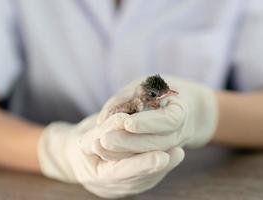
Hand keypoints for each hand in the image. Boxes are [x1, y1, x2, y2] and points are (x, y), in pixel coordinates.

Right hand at [38, 114, 184, 197]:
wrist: (76, 157)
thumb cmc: (81, 143)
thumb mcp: (86, 135)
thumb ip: (104, 129)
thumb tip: (125, 120)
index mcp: (96, 174)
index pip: (120, 172)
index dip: (141, 164)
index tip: (161, 155)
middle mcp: (110, 186)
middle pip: (138, 179)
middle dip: (159, 166)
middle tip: (178, 153)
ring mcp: (121, 187)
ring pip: (145, 180)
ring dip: (163, 167)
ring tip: (179, 152)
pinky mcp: (130, 184)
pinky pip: (147, 178)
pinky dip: (160, 168)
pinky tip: (172, 155)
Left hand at [98, 76, 217, 150]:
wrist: (187, 107)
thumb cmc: (163, 90)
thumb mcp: (148, 85)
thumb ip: (126, 98)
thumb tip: (102, 119)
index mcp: (181, 112)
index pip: (169, 120)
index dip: (148, 123)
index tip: (127, 123)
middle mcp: (178, 133)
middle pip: (157, 142)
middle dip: (129, 142)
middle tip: (105, 140)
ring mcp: (170, 145)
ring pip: (149, 153)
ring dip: (125, 152)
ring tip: (101, 147)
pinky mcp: (160, 151)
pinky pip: (144, 155)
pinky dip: (126, 155)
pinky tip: (106, 153)